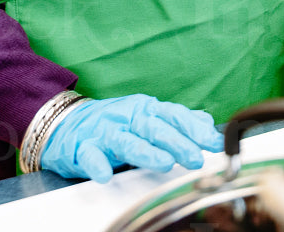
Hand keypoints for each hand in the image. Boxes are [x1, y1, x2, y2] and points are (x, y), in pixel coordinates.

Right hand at [40, 94, 222, 182]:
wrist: (68, 123)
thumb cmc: (114, 123)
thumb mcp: (146, 117)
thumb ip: (176, 121)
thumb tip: (207, 122)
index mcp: (146, 109)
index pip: (175, 116)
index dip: (195, 129)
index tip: (215, 143)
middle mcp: (128, 117)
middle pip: (155, 128)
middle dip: (177, 142)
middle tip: (195, 158)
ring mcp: (106, 131)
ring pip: (127, 141)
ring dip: (146, 152)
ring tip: (164, 163)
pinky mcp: (84, 147)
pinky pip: (91, 156)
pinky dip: (98, 165)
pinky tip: (106, 175)